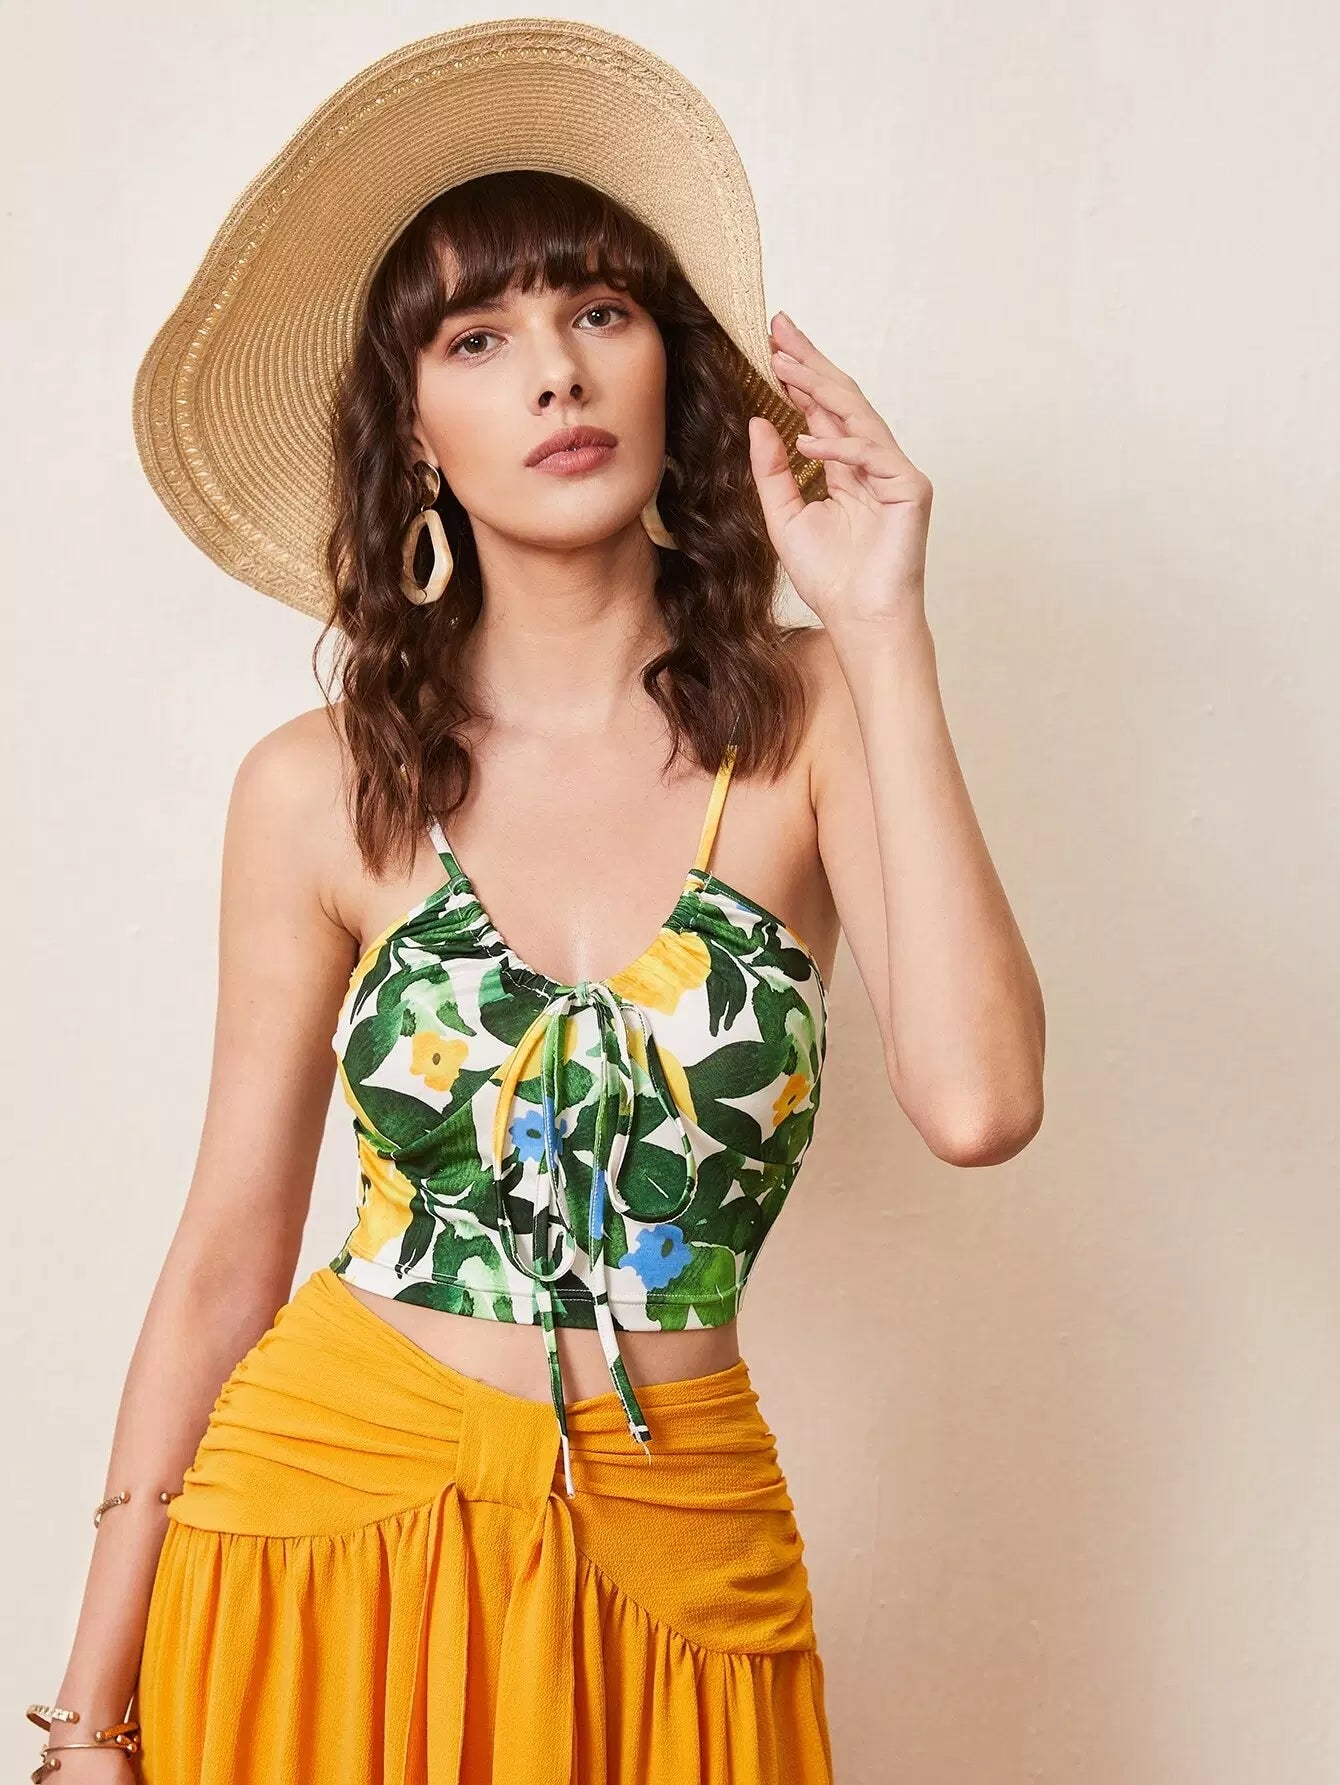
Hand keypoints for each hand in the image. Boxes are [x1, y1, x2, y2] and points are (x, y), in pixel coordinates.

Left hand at [747, 310, 932, 632]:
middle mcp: (873, 463)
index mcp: (846, 468)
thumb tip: (759, 423)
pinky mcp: (910, 490)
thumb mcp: (784, 517)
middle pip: (841, 399)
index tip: (771, 345)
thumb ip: (772, 471)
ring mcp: (894, 473)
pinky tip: (805, 438)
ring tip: (785, 363)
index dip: (798, 376)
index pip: (821, 410)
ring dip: (820, 387)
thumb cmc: (831, 578)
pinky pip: (872, 456)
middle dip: (810, 362)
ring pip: (858, 416)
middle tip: (780, 328)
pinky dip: (839, 446)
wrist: (860, 620)